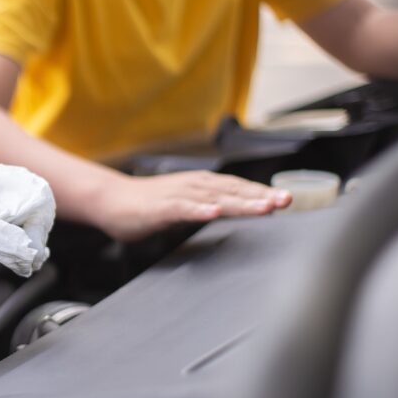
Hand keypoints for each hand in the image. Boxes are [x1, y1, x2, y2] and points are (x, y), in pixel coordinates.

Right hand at [91, 171, 291, 240]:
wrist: (111, 200)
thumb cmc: (148, 204)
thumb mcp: (186, 205)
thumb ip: (208, 207)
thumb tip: (231, 211)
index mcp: (203, 186)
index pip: (239, 188)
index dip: (263, 193)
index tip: (286, 200)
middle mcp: (195, 186)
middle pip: (234, 191)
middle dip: (261, 196)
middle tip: (285, 201)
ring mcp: (179, 195)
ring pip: (216, 198)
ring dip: (241, 202)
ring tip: (264, 208)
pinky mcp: (162, 207)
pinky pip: (184, 208)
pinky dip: (201, 209)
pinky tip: (215, 212)